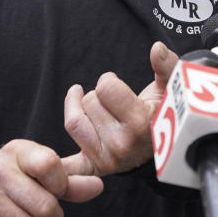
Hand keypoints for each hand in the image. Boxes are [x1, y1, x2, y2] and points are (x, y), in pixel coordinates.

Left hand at [63, 41, 177, 175]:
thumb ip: (166, 65)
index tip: (120, 88)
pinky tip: (46, 155)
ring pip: (75, 121)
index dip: (110, 82)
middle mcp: (122, 145)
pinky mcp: (95, 168)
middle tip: (116, 105)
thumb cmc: (165, 111)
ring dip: (85, 112)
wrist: (165, 146)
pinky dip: (58, 164)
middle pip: (89, 102)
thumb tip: (156, 48)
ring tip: (104, 114)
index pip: (105, 88)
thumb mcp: (171, 87)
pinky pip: (69, 163)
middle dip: (100, 97)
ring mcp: (107, 159)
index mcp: (140, 123)